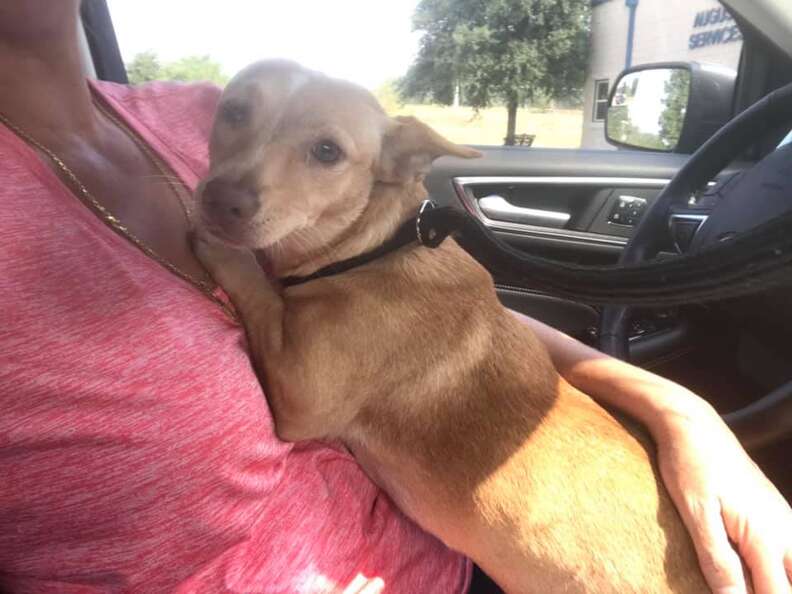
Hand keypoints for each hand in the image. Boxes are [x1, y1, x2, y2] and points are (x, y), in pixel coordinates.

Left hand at [655, 401, 791, 592]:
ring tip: (745, 579)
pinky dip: (775, 568)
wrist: (693, 424)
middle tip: (735, 585)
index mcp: (764, 537)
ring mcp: (783, 520)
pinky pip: (788, 552)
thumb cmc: (689, 465)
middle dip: (770, 590)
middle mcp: (784, 530)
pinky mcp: (774, 512)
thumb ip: (717, 560)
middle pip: (791, 584)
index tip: (732, 593)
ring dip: (774, 581)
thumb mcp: (695, 514)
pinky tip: (752, 570)